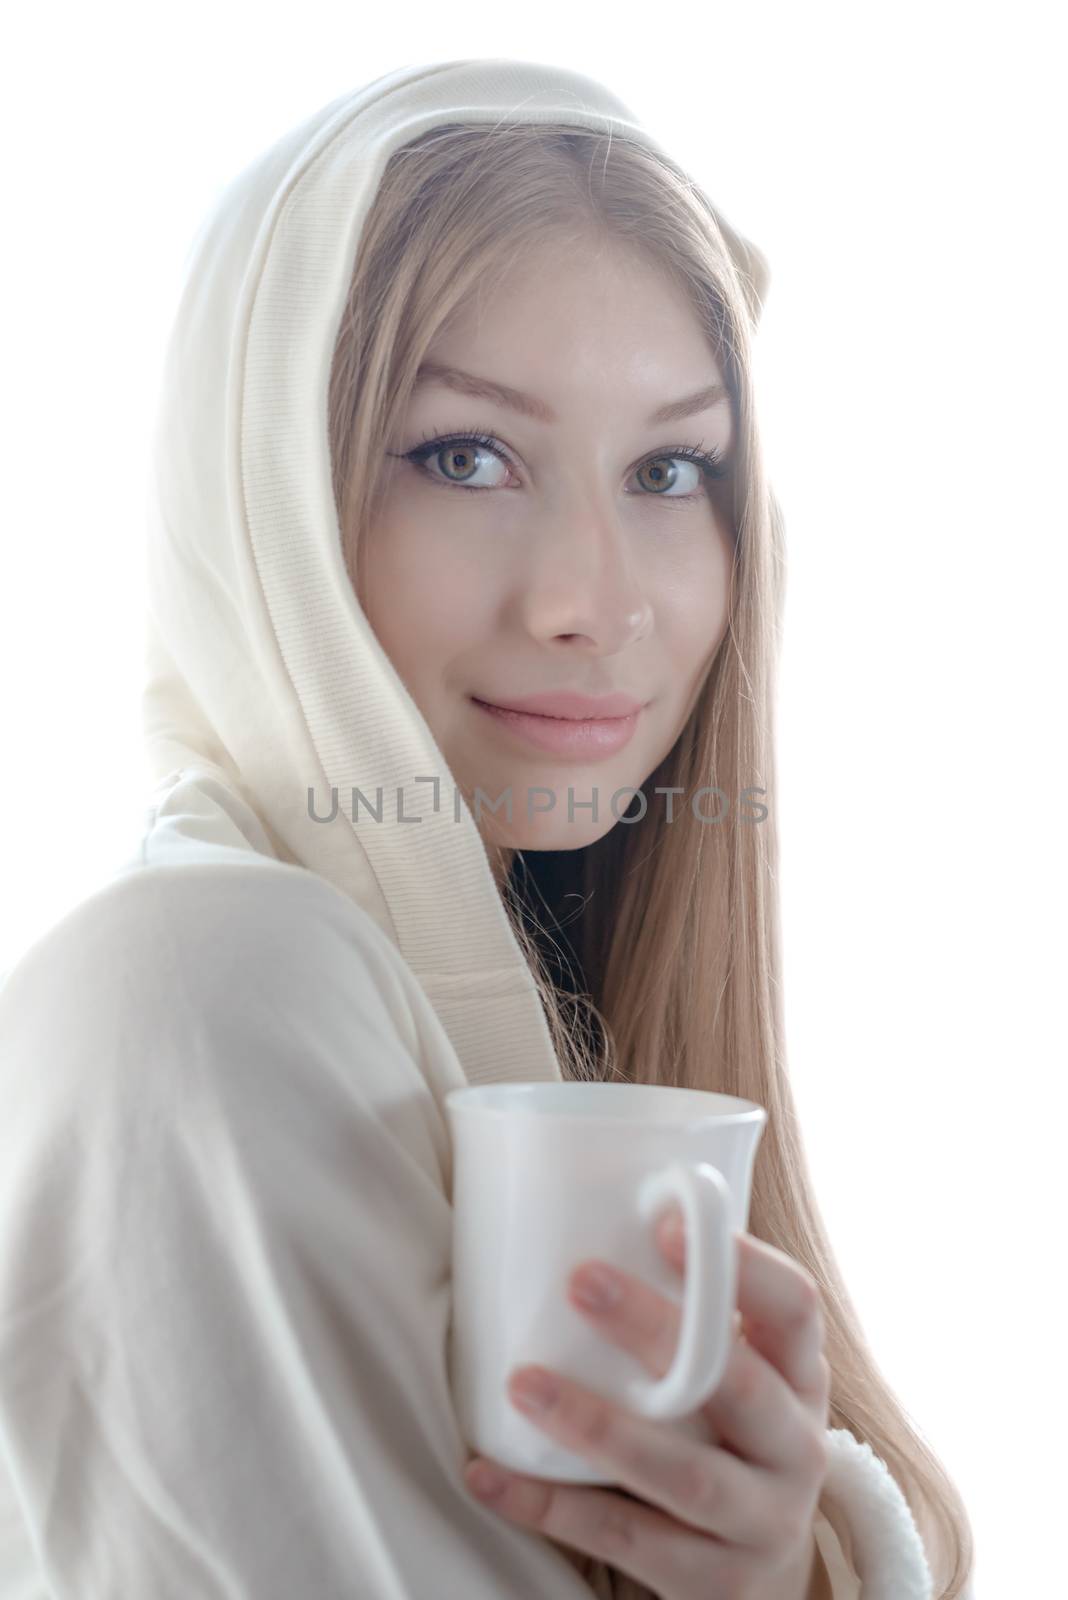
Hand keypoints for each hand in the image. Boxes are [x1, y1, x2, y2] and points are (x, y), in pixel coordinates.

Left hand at [462, 1210, 830, 1599]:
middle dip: (657, 1331)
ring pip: (684, 1475)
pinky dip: (551, 1506)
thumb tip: (582, 1216)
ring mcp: (764, 1523)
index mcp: (801, 1377)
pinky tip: (491, 1474)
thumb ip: (692, 1321)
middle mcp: (796, 1448)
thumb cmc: (723, 1441)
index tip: (666, 1224)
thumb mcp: (738, 1379)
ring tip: (523, 1383)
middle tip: (580, 1281)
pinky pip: (626, 1543)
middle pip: (738, 1386)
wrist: (761, 1580)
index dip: (743, 1264)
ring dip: (598, 1425)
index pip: (796, 1307)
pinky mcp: (715, 1584)